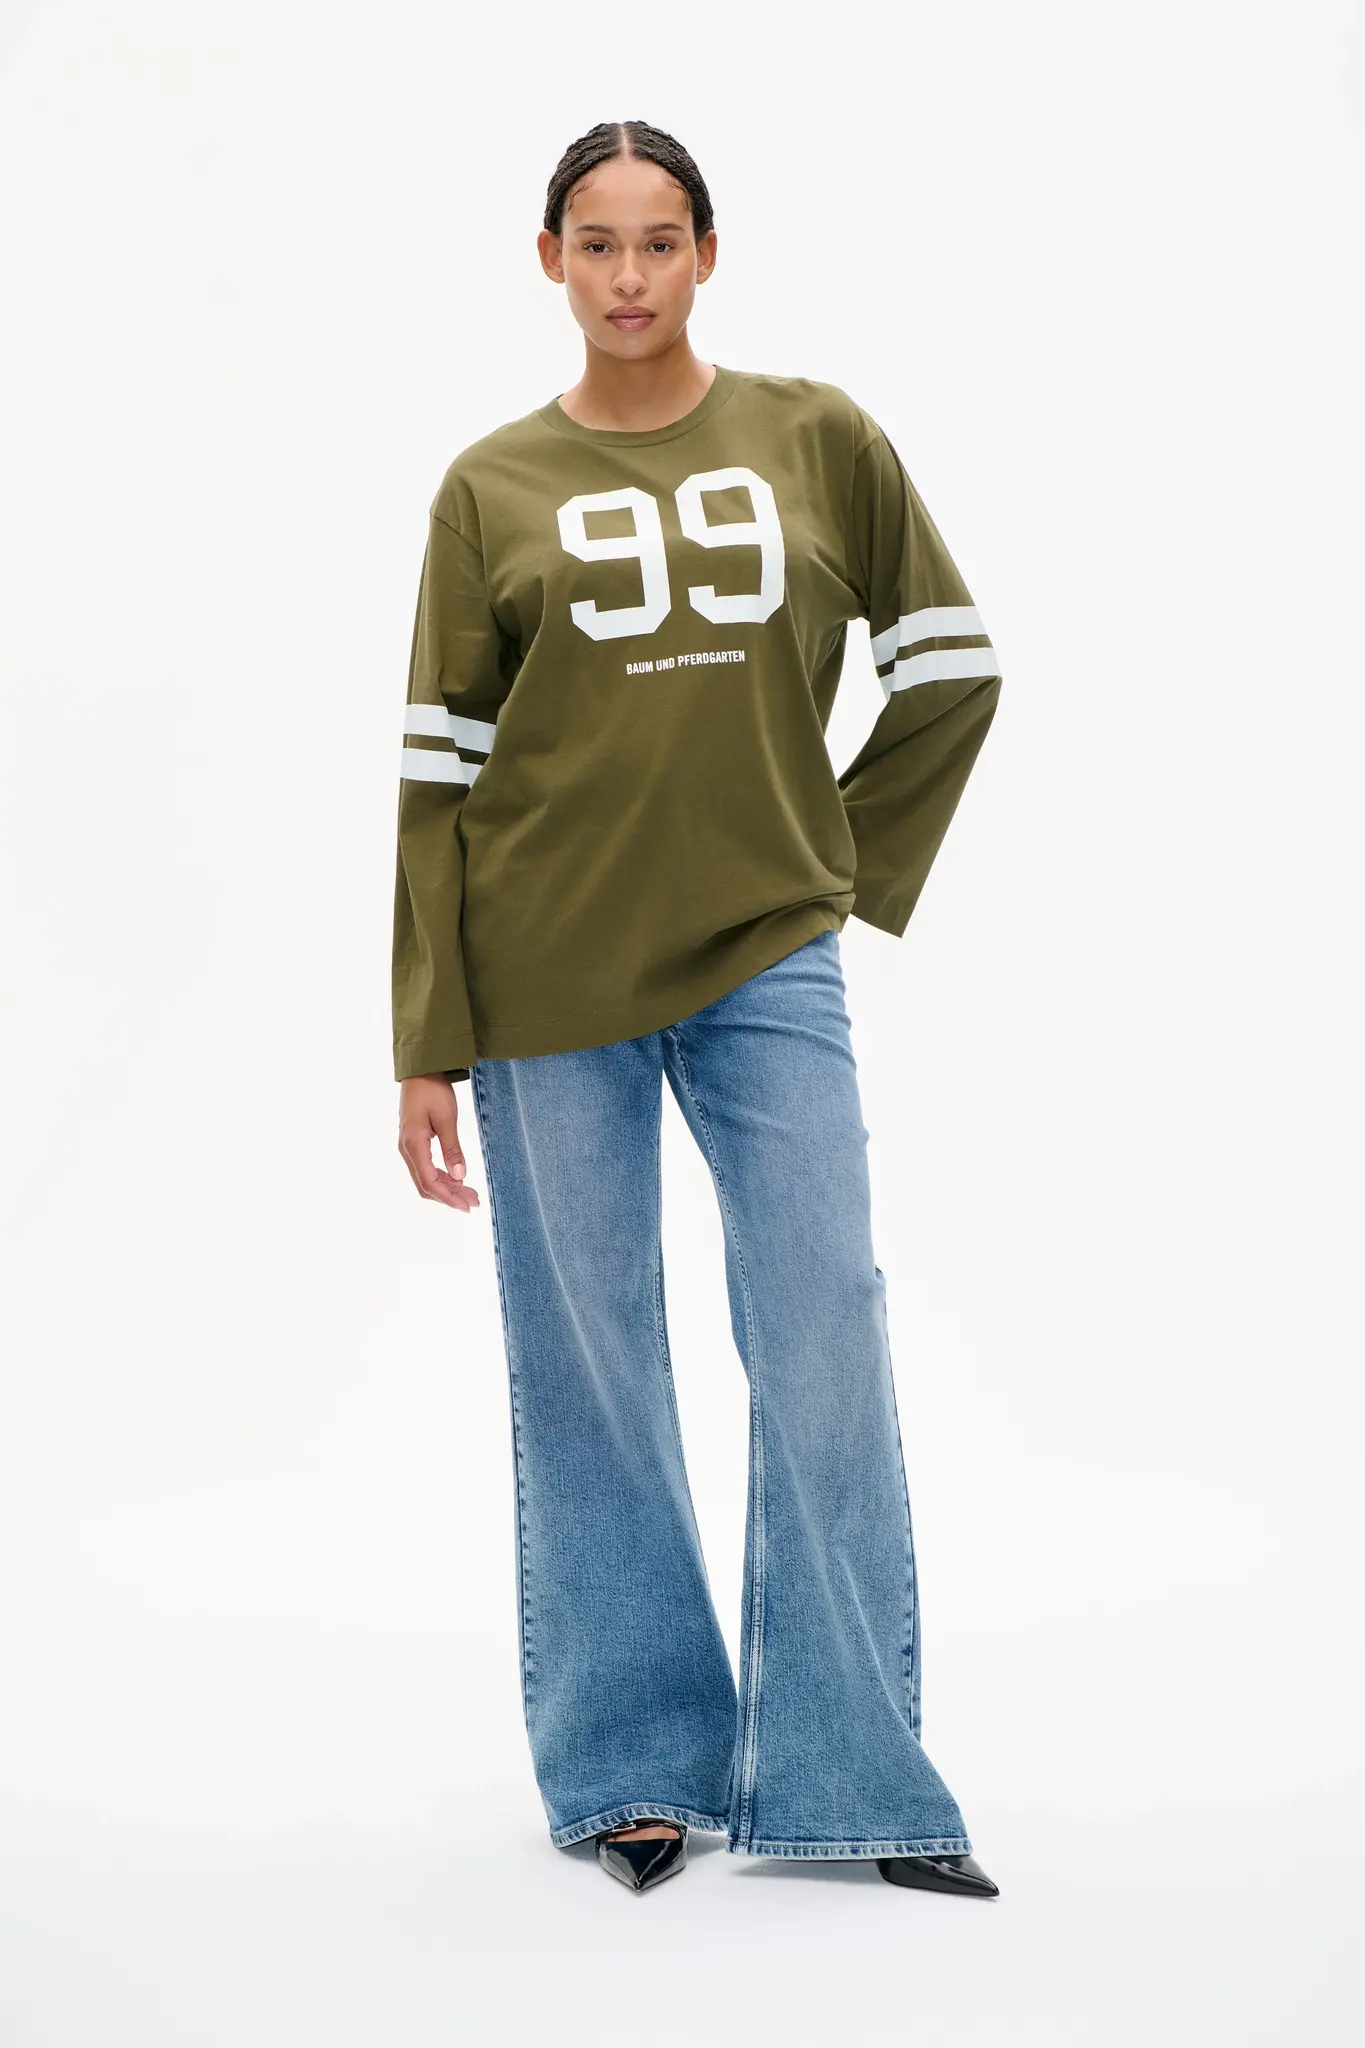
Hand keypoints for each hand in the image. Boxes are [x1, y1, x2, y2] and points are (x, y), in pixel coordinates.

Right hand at [398, 1074, 480, 1211]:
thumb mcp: (447, 1119)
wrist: (420, 1070)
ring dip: (447, 1188)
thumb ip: (452, 1149)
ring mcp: (409, 1147)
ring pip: (426, 1178)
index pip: (429, 1182)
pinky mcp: (414, 1142)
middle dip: (450, 1196)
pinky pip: (425, 1167)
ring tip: (470, 1193)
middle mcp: (407, 1149)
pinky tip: (457, 1179)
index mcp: (413, 1145)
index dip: (448, 1197)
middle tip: (474, 1201)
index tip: (467, 1206)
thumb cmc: (433, 1090)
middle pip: (426, 1184)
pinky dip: (441, 1177)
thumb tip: (460, 1177)